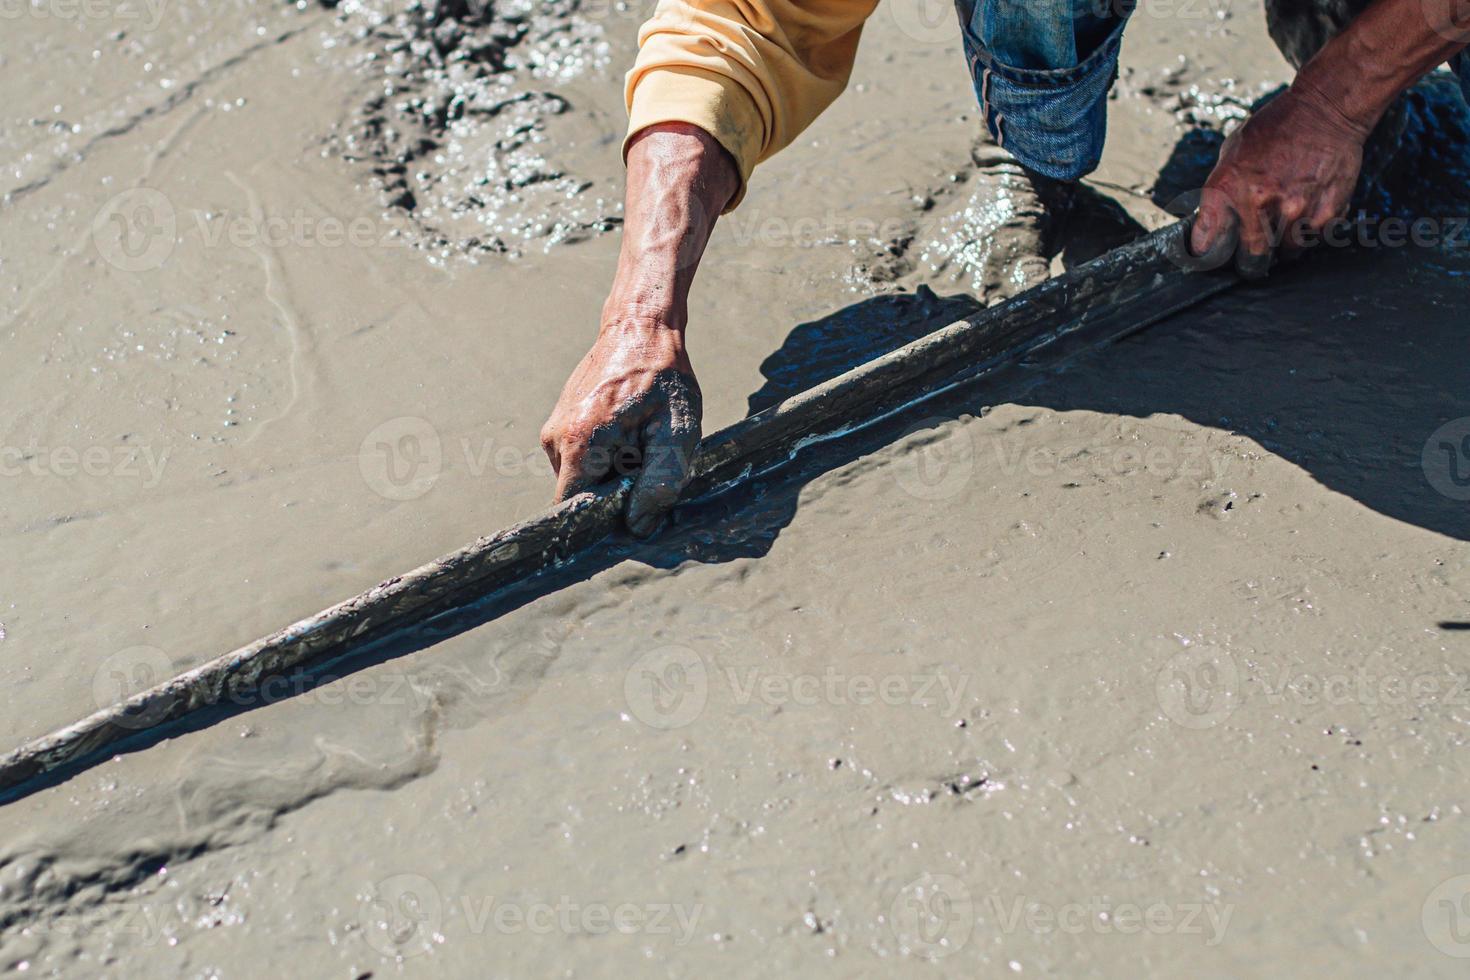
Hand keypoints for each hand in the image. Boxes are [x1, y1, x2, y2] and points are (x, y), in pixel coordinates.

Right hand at [540, 316, 701, 536]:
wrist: (640, 327)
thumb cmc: (663, 378)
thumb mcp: (676, 433)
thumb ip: (659, 485)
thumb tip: (638, 527)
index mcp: (578, 443)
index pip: (574, 509)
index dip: (602, 519)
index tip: (630, 511)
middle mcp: (555, 439)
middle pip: (582, 494)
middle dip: (614, 492)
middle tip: (647, 462)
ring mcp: (553, 431)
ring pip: (583, 478)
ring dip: (613, 472)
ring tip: (640, 442)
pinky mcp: (560, 423)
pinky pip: (582, 459)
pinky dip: (607, 456)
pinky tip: (629, 432)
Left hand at [1190, 83, 1367, 276]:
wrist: (1325, 108)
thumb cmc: (1276, 127)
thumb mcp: (1232, 152)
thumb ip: (1222, 190)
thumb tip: (1211, 223)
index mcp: (1227, 188)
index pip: (1207, 245)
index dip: (1208, 256)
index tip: (1212, 257)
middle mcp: (1258, 203)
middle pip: (1250, 260)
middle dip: (1250, 260)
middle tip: (1253, 254)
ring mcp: (1294, 210)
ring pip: (1286, 254)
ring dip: (1284, 246)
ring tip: (1285, 225)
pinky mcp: (1326, 212)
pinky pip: (1314, 239)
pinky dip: (1311, 233)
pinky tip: (1308, 213)